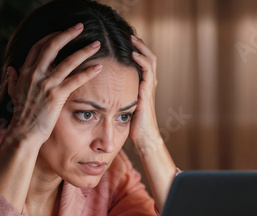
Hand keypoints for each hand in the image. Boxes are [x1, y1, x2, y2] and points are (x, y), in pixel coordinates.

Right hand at [6, 23, 102, 145]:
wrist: (23, 133)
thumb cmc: (21, 115)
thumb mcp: (13, 93)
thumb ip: (13, 79)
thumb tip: (11, 69)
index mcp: (25, 71)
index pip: (39, 46)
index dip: (52, 36)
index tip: (64, 32)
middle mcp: (35, 74)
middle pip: (52, 46)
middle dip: (68, 34)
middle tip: (81, 27)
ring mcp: (46, 84)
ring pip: (67, 61)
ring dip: (84, 50)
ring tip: (96, 45)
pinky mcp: (56, 96)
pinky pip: (75, 80)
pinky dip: (88, 72)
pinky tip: (98, 67)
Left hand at [129, 35, 162, 150]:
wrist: (144, 139)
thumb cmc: (134, 126)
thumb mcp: (125, 107)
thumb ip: (121, 96)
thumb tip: (106, 91)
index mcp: (144, 87)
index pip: (144, 63)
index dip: (138, 51)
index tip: (126, 42)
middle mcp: (149, 85)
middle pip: (150, 58)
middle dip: (141, 45)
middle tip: (130, 35)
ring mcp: (149, 88)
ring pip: (151, 61)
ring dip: (142, 48)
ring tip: (133, 39)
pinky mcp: (147, 93)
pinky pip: (147, 72)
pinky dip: (141, 61)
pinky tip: (133, 54)